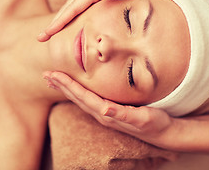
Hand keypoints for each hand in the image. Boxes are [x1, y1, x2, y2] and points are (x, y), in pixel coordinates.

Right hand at [37, 0, 156, 41]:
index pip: (71, 9)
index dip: (58, 23)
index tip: (46, 34)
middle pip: (66, 8)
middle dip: (53, 23)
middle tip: (40, 38)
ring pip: (70, 7)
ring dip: (59, 19)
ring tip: (50, 31)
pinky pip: (77, 5)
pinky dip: (69, 14)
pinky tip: (68, 21)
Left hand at [44, 71, 176, 146]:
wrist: (162, 133)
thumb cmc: (154, 123)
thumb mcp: (142, 118)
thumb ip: (123, 114)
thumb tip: (106, 109)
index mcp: (107, 113)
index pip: (82, 96)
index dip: (68, 85)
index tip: (53, 75)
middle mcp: (102, 114)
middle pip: (76, 97)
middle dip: (61, 85)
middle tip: (46, 74)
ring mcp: (104, 114)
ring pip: (80, 99)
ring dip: (66, 89)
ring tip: (53, 80)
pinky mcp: (109, 112)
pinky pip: (88, 100)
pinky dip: (77, 92)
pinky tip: (73, 88)